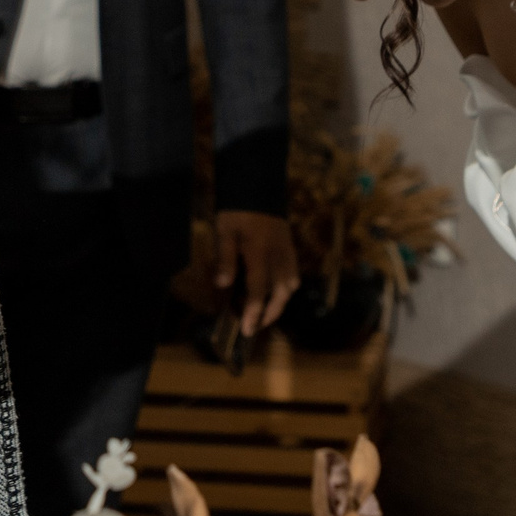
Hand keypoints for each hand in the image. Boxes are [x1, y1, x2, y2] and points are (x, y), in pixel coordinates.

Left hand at [213, 210, 300, 335]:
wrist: (258, 185)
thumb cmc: (237, 209)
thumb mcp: (224, 231)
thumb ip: (225, 259)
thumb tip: (222, 285)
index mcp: (260, 253)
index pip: (258, 291)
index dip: (253, 312)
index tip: (247, 330)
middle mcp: (277, 256)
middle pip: (279, 293)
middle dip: (269, 313)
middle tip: (255, 326)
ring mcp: (286, 251)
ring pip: (290, 285)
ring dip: (279, 302)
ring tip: (265, 311)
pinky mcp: (289, 246)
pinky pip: (293, 274)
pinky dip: (286, 288)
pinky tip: (275, 290)